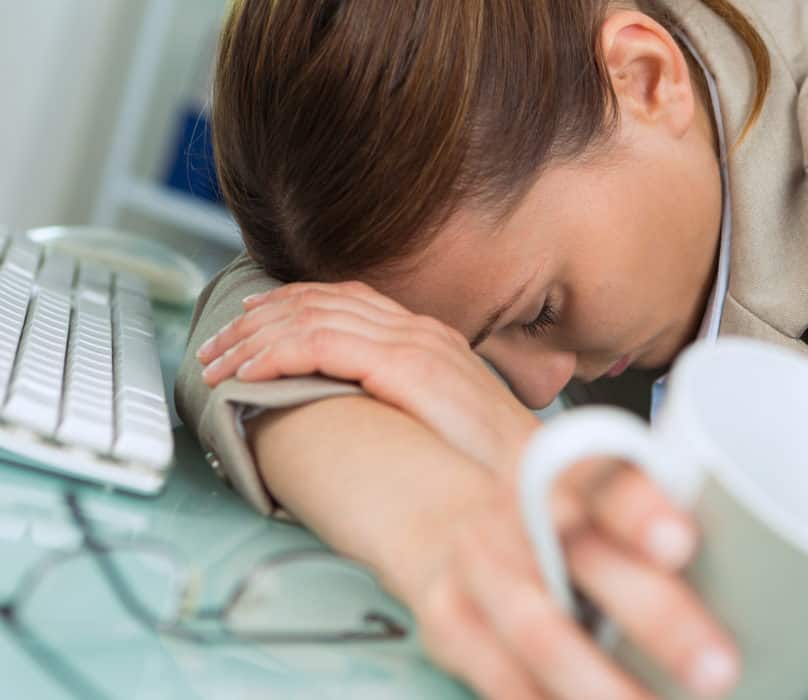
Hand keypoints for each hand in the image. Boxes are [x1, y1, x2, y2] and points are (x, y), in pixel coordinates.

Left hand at [197, 281, 539, 472]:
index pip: (342, 300)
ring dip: (252, 340)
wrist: (537, 479)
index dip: (285, 306)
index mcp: (426, 338)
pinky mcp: (405, 368)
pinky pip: (320, 346)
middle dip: (254, 323)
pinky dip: (275, 356)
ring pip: (309, 318)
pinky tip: (247, 375)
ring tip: (216, 365)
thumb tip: (354, 412)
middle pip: (316, 302)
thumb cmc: (493, 464)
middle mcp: (418, 330)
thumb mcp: (442, 420)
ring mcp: (413, 344)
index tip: (245, 328)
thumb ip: (401, 401)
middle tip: (213, 349)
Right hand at [407, 464, 739, 699]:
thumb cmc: (556, 523)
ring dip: (603, 688)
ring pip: (540, 634)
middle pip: (585, 562)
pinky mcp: (451, 629)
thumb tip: (773, 584)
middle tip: (719, 668)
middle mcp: (521, 516)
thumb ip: (658, 529)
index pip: (607, 479)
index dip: (642, 508)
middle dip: (654, 618)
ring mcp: (480, 574)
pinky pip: (504, 686)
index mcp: (570, 475)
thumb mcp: (597, 502)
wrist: (444, 524)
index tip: (682, 543)